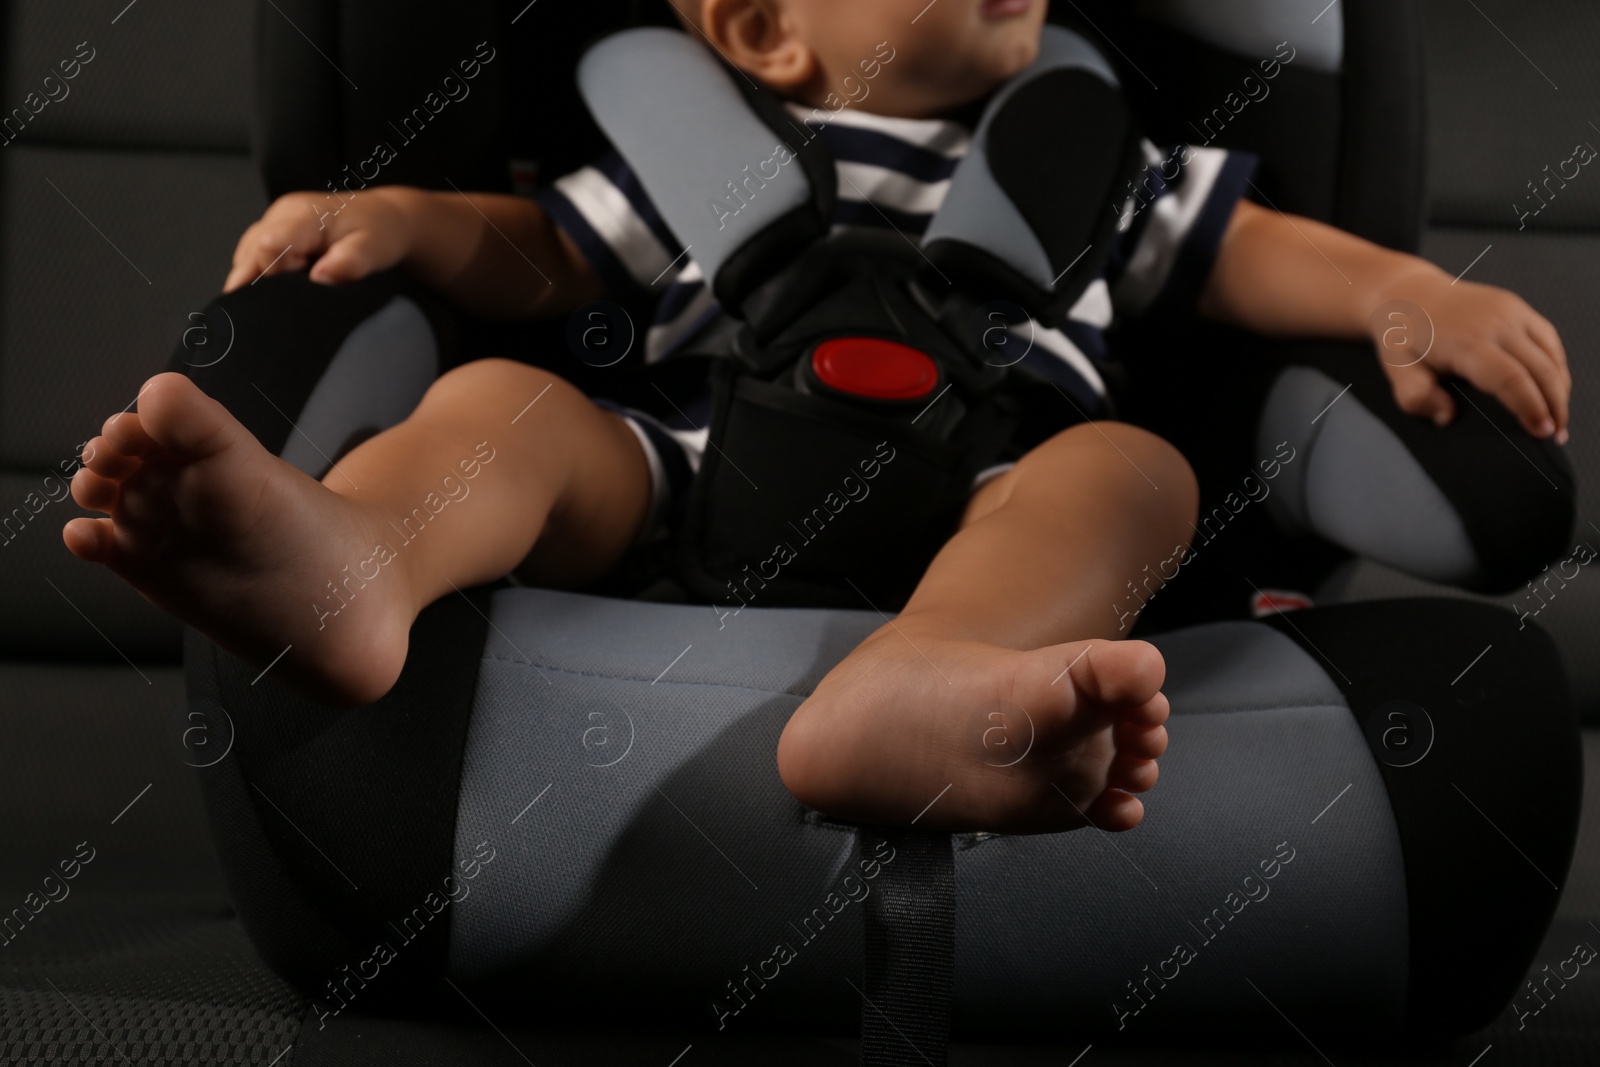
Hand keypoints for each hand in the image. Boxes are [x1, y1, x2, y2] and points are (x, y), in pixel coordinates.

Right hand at [222, 187, 417, 291]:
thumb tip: (320, 279)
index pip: (269, 246)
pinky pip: (253, 255)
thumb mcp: (372, 249)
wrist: (382, 217)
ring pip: (247, 257)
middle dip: (260, 284)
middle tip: (287, 302)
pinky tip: (274, 291)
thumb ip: (349, 263)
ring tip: (283, 296)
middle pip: (250, 254)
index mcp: (304, 215)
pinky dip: (259, 275)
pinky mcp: (274, 230)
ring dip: (257, 281)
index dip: (275, 276)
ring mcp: (274, 220)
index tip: (296, 289)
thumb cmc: (378, 233)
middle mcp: (281, 214)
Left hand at [1373, 276, 1569, 442]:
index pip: (1510, 379)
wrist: (1409, 294)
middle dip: (1554, 406)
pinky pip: (1549, 340)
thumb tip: (1447, 417)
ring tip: (1558, 419)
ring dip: (1560, 389)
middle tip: (1555, 436)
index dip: (1530, 408)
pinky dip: (1557, 367)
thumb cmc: (1404, 335)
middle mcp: (1496, 323)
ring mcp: (1511, 312)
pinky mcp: (1518, 307)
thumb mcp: (1397, 370)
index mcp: (1467, 341)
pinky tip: (1554, 389)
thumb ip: (1417, 397)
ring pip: (1551, 355)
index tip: (1541, 433)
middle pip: (1541, 370)